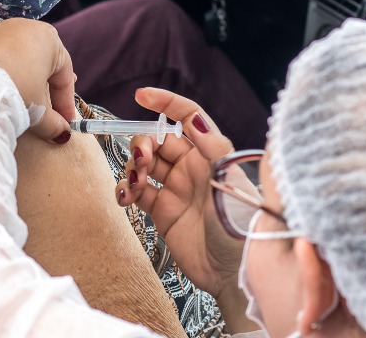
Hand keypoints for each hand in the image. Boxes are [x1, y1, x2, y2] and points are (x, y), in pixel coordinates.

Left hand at [0, 19, 75, 143]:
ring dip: (14, 77)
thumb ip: (53, 122)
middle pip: (37, 61)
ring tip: (13, 100)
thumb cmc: (13, 94)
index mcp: (47, 38)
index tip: (64, 122)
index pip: (63, 74)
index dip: (65, 102)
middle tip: (44, 111)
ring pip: (10, 56)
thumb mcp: (37, 112)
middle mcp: (21, 26)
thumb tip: (62, 133)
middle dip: (41, 87)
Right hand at [117, 88, 256, 332]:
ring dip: (132, 167)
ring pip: (143, 164)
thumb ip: (213, 147)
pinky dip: (125, 190)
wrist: (234, 271)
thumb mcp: (229, 180)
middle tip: (142, 160)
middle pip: (158, 140)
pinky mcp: (162, 211)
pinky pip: (136, 191)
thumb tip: (194, 118)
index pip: (187, 116)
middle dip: (143, 143)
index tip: (141, 95)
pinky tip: (125, 196)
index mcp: (211, 153)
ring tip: (134, 183)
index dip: (165, 102)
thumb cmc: (240, 224)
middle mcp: (192, 167)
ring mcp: (175, 188)